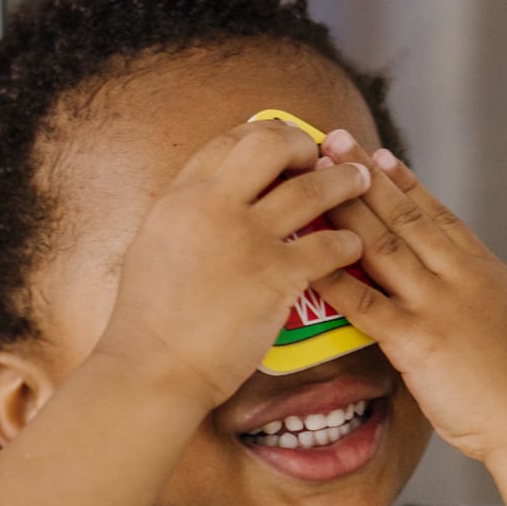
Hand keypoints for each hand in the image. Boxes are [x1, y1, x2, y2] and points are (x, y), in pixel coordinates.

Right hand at [98, 119, 369, 410]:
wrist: (152, 370)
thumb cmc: (147, 325)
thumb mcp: (151, 251)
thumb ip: (184, 221)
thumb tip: (208, 205)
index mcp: (178, 201)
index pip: (226, 142)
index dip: (261, 134)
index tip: (281, 145)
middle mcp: (212, 208)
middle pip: (270, 145)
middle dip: (302, 145)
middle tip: (319, 158)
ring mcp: (248, 240)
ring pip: (313, 187)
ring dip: (343, 181)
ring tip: (360, 183)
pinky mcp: (277, 275)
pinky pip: (330, 243)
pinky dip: (348, 242)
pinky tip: (353, 247)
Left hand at [314, 131, 506, 467]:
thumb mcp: (499, 320)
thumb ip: (466, 298)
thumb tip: (441, 292)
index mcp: (480, 270)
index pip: (436, 214)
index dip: (403, 182)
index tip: (377, 155)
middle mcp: (459, 276)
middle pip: (404, 216)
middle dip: (364, 177)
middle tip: (333, 143)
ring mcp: (438, 305)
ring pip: (383, 245)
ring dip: (345, 209)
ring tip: (316, 179)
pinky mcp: (418, 341)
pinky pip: (366, 304)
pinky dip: (334, 279)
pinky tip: (307, 258)